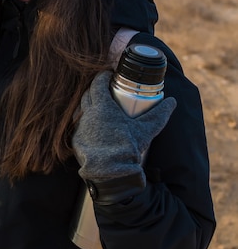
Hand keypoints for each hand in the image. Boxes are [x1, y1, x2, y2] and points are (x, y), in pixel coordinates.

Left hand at [72, 71, 175, 203]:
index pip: (98, 83)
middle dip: (96, 88)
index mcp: (102, 107)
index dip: (103, 76)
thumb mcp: (146, 129)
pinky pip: (79, 126)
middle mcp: (87, 115)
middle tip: (107, 89)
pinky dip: (86, 122)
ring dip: (90, 105)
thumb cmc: (127, 148)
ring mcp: (80, 128)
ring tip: (102, 108)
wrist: (110, 173)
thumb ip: (160, 114)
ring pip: (82, 110)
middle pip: (88, 94)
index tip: (109, 75)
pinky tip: (95, 127)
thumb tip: (172, 102)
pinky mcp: (77, 140)